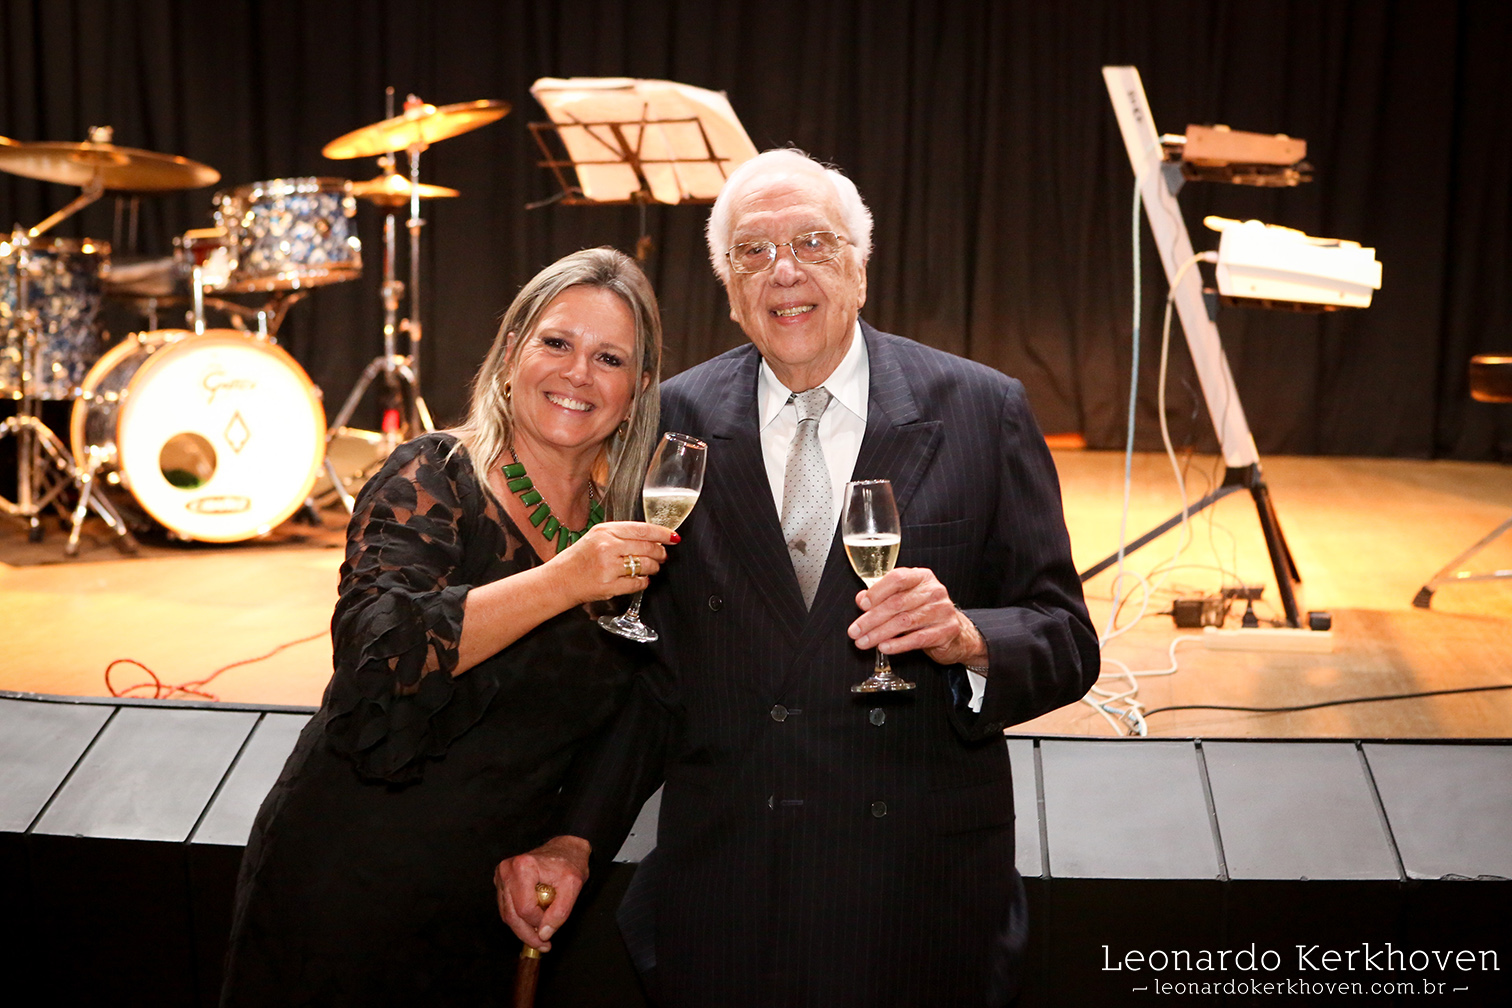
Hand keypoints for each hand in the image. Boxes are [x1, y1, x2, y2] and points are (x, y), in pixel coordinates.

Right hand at [494, 835, 590, 950]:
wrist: (565, 849)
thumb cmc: (570, 863)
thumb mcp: (573, 886)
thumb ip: (560, 912)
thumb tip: (543, 933)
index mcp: (523, 867)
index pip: (525, 908)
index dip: (538, 924)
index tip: (550, 931)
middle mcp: (507, 870)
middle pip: (511, 914)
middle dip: (527, 934)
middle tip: (543, 945)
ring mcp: (502, 876)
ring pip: (507, 914)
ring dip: (522, 929)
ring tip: (540, 935)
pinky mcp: (502, 882)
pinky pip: (506, 908)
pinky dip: (519, 919)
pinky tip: (533, 922)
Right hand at [550, 521, 676, 603]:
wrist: (559, 580)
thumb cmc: (579, 559)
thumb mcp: (597, 537)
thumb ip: (621, 535)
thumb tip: (652, 537)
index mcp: (605, 531)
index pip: (643, 529)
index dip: (662, 533)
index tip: (674, 537)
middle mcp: (607, 546)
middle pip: (648, 548)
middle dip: (660, 553)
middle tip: (662, 556)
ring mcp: (608, 567)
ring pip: (645, 566)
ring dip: (653, 568)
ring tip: (650, 568)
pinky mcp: (608, 586)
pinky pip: (637, 583)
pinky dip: (643, 582)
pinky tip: (641, 580)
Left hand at [847, 567, 986, 667]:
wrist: (956, 633)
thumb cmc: (925, 613)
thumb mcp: (905, 599)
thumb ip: (883, 597)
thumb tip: (861, 599)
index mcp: (921, 577)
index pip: (897, 578)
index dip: (877, 592)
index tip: (862, 605)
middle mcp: (934, 590)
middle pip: (897, 603)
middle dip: (871, 619)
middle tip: (855, 631)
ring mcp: (942, 610)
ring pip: (905, 621)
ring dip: (880, 633)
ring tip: (864, 642)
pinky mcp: (947, 630)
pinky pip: (918, 638)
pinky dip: (898, 644)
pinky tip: (884, 647)